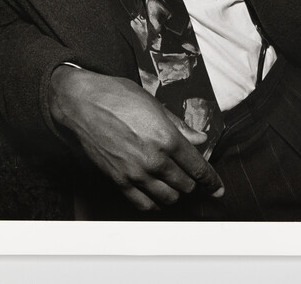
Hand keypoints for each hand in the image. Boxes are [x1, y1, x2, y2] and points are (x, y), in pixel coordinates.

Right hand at [48, 66, 223, 210]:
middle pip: (186, 185)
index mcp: (167, 138)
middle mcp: (154, 160)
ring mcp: (136, 173)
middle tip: (190, 175)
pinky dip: (154, 202)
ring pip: (168, 198)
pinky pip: (144, 204)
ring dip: (175, 192)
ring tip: (174, 183)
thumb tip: (200, 139)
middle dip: (193, 182)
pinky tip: (156, 193)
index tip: (218, 189)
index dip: (212, 181)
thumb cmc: (117, 96)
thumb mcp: (154, 104)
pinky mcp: (119, 181)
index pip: (198, 168)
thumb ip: (179, 126)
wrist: (82, 103)